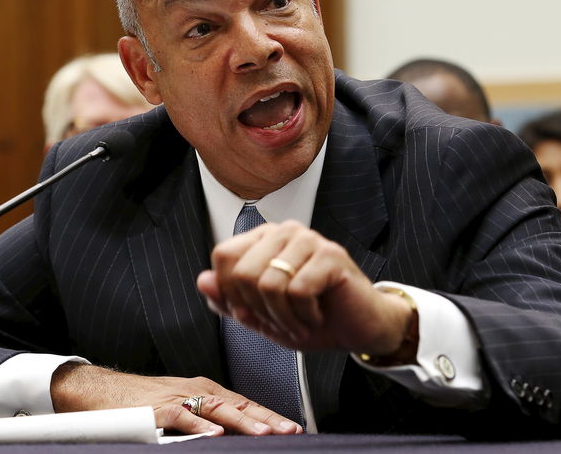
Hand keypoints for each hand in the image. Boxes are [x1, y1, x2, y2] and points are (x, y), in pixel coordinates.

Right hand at [50, 362, 301, 435]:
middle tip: (291, 431)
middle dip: (266, 418)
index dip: (269, 415)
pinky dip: (199, 425)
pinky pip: (181, 417)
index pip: (244, 402)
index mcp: (204, 389)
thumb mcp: (179, 407)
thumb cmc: (139, 401)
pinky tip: (214, 434)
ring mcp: (176, 397)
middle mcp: (195, 389)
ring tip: (265, 433)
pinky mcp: (155, 409)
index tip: (293, 427)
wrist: (98, 390)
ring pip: (216, 408)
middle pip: (237, 403)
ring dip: (242, 421)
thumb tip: (230, 435)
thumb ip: (204, 418)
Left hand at [196, 220, 412, 355]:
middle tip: (282, 324)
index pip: (223, 255)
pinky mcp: (331, 255)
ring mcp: (309, 239)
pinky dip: (304, 317)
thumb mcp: (262, 316)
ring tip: (300, 324)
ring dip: (283, 318)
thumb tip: (202, 281)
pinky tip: (317, 316)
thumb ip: (230, 300)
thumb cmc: (311, 318)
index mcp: (264, 239)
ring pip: (268, 283)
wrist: (358, 329)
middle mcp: (285, 231)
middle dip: (259, 311)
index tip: (253, 314)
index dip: (231, 293)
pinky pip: (297, 291)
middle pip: (243, 272)